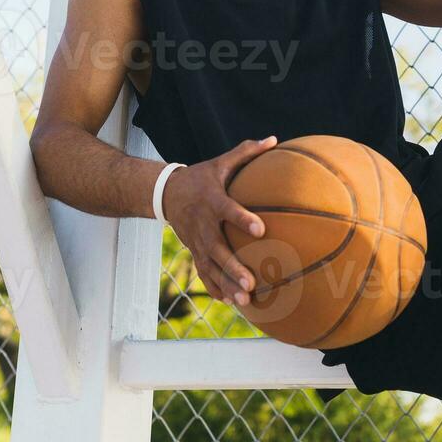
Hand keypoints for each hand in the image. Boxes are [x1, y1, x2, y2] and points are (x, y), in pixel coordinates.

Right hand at [160, 136, 277, 306]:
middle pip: (218, 249)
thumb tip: (274, 139)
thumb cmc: (202, 177)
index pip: (228, 210)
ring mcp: (197, 242)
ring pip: (211, 267)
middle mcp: (203, 225)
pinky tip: (230, 302)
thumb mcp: (220, 162)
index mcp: (213, 201)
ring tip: (245, 301)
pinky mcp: (195, 252)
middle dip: (234, 268)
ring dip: (227, 285)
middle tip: (251, 283)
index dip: (243, 219)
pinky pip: (204, 273)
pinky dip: (215, 288)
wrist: (167, 194)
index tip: (261, 228)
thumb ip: (246, 152)